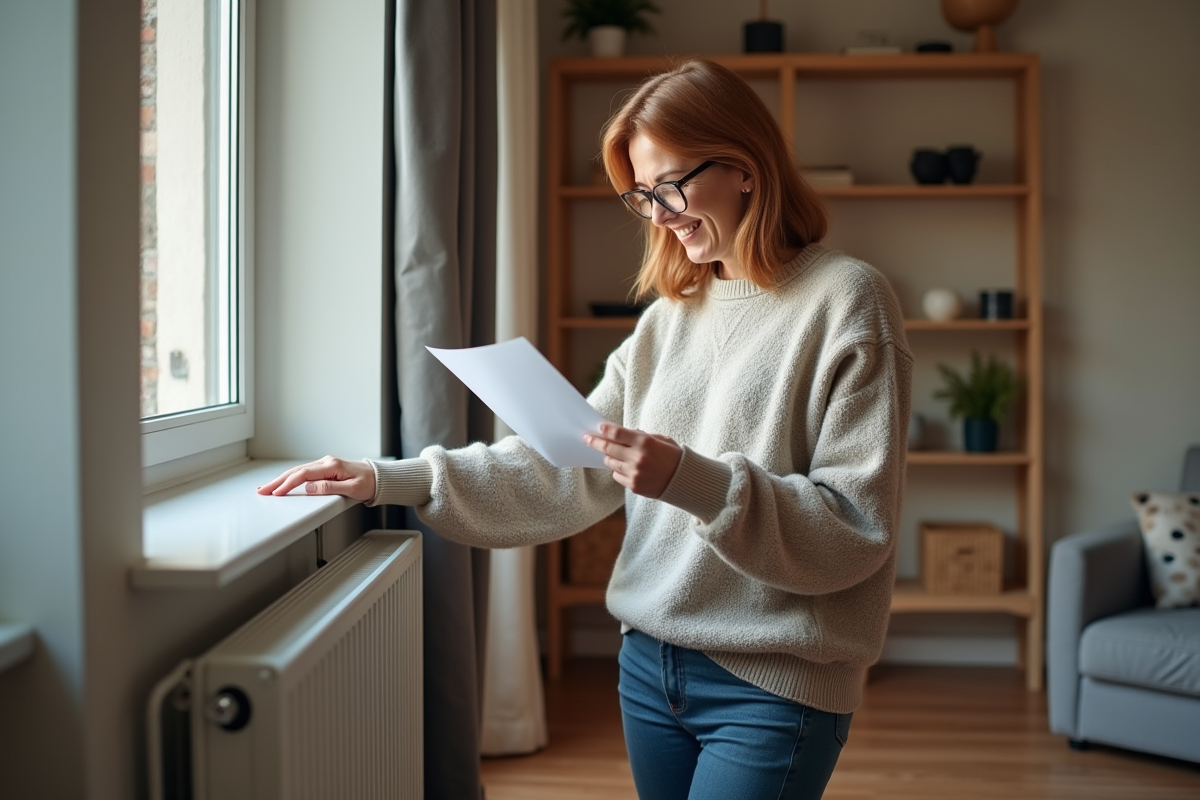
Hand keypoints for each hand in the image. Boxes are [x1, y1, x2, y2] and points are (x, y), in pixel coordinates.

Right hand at [256, 455, 375, 502]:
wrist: (379, 478)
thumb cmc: (369, 483)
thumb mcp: (352, 489)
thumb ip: (330, 488)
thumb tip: (310, 488)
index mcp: (332, 466)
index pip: (303, 475)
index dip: (288, 484)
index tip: (276, 492)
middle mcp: (327, 462)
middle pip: (296, 471)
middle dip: (278, 481)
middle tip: (262, 490)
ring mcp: (326, 464)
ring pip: (298, 471)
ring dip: (282, 480)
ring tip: (267, 487)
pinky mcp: (326, 468)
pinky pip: (305, 472)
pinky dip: (291, 478)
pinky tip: (283, 482)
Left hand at [584, 423, 681, 498]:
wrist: (683, 480)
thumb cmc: (672, 457)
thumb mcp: (661, 440)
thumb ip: (641, 436)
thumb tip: (621, 433)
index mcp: (645, 442)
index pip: (617, 434)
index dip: (605, 430)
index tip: (598, 428)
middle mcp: (638, 457)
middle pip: (609, 448)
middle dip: (596, 442)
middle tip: (587, 438)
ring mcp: (634, 473)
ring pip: (610, 463)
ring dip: (609, 457)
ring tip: (611, 454)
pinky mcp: (633, 485)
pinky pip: (617, 476)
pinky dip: (618, 470)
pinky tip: (626, 467)